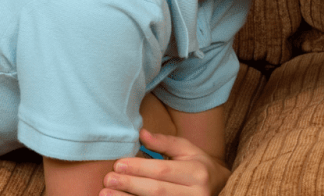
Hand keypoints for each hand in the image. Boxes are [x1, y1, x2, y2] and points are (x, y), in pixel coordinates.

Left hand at [100, 129, 229, 195]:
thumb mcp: (187, 150)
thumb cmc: (198, 166)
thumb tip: (141, 134)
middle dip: (130, 185)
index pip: (164, 170)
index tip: (118, 164)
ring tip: (106, 194)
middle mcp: (196, 193)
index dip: (140, 168)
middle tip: (108, 179)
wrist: (218, 187)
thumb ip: (165, 142)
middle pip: (157, 190)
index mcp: (197, 172)